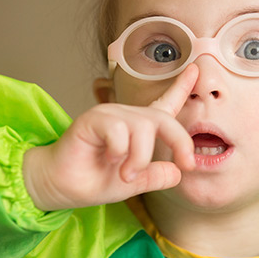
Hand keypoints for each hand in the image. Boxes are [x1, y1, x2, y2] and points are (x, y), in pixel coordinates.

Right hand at [22, 65, 198, 210]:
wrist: (62, 188)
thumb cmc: (96, 180)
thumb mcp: (134, 182)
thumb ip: (156, 176)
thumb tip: (177, 172)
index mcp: (141, 129)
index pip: (167, 103)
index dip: (182, 87)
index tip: (196, 69)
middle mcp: (128, 117)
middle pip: (164, 118)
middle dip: (180, 141)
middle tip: (184, 165)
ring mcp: (111, 115)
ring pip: (142, 127)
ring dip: (140, 157)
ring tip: (127, 175)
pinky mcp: (93, 119)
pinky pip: (118, 129)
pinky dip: (119, 150)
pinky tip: (109, 159)